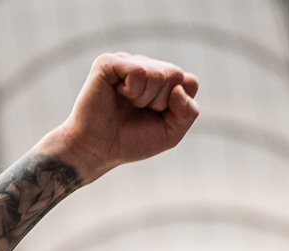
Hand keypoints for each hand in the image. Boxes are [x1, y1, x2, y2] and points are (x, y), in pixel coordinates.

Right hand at [44, 52, 199, 181]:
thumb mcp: (171, 133)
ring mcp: (127, 62)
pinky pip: (138, 71)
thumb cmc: (133, 140)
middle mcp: (145, 67)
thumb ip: (188, 112)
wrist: (99, 149)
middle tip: (140, 111)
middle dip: (162, 102)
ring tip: (128, 104)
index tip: (158, 116)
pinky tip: (118, 94)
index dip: (177, 105)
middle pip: (175, 74)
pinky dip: (132, 90)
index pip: (189, 81)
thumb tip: (179, 87)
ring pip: (157, 73)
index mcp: (161, 80)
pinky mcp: (108, 62)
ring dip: (145, 98)